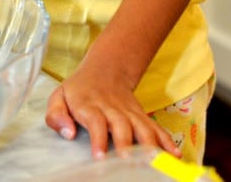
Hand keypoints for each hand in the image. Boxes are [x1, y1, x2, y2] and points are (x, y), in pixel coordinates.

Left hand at [45, 61, 181, 158]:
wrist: (105, 68)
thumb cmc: (78, 89)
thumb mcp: (59, 96)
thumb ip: (56, 115)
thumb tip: (68, 133)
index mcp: (90, 105)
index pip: (95, 121)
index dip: (98, 138)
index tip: (100, 157)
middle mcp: (112, 108)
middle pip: (122, 125)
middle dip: (126, 144)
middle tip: (128, 163)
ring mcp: (129, 112)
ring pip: (142, 126)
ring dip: (149, 144)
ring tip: (155, 162)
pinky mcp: (141, 115)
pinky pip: (155, 127)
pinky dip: (166, 140)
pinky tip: (174, 154)